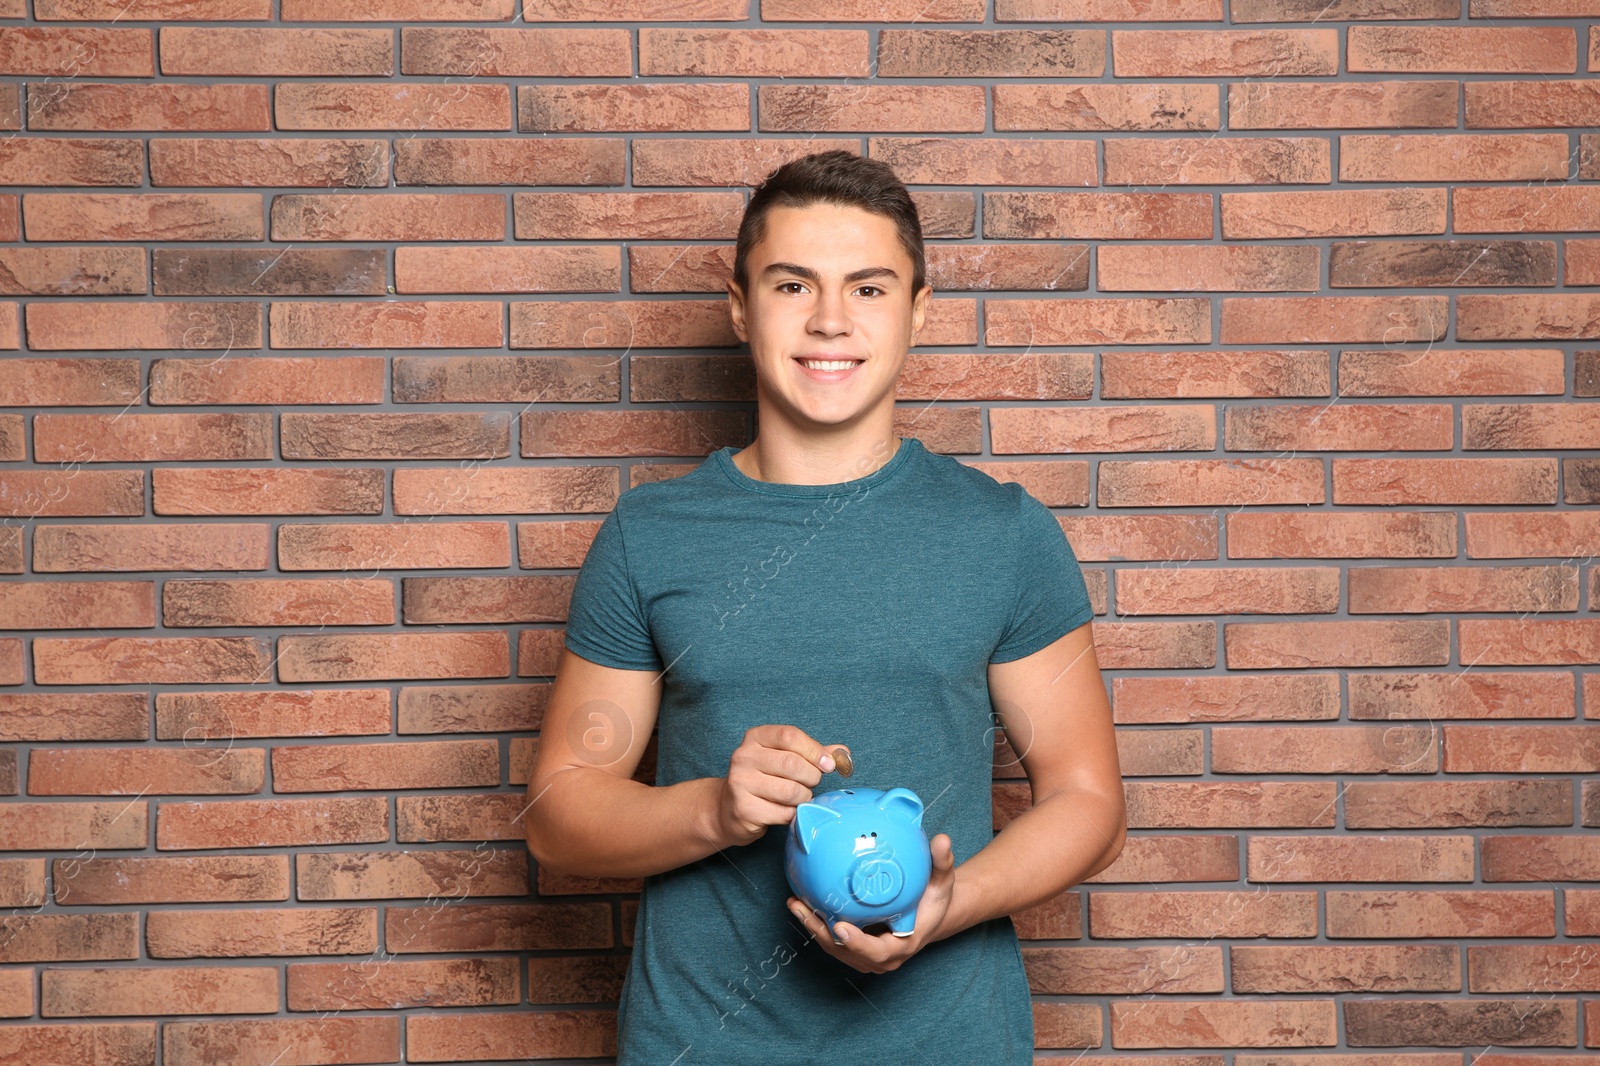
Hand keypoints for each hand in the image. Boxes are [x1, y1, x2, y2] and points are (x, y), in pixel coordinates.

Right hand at [712, 725, 849, 848]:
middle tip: (812, 783)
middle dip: (812, 777)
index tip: (828, 764)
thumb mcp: (783, 758)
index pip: (789, 736)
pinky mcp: (744, 809)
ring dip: (803, 797)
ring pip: (791, 791)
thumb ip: (811, 753)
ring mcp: (740, 783)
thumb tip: (843, 753)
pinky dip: (793, 814)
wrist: (728, 809)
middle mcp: (743, 757)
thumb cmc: (763, 780)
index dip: (814, 750)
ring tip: (798, 797)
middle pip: (792, 764)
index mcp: (755, 738)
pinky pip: (784, 813)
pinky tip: (785, 811)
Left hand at [786, 832, 957, 974]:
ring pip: (834, 946)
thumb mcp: (943, 881)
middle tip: (802, 908)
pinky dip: (817, 922)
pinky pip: (833, 938)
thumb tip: (942, 840)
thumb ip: (942, 862)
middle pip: (846, 951)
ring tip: (795, 903)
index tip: (841, 928)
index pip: (877, 952)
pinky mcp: (856, 948)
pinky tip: (802, 901)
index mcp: (902, 945)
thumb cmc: (935, 898)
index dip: (857, 944)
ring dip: (812, 927)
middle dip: (821, 932)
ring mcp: (867, 955)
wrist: (930, 914)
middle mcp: (882, 957)